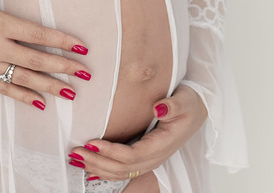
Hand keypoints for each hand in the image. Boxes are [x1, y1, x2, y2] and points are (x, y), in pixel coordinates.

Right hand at [0, 0, 91, 109]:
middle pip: (37, 60)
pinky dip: (24, 97)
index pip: (39, 35)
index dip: (62, 41)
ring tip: (72, 92)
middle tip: (86, 73)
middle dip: (64, 67)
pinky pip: (5, 90)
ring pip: (25, 79)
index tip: (82, 47)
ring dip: (51, 86)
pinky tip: (41, 103)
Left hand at [68, 85, 207, 181]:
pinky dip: (104, 171)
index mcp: (162, 145)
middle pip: (122, 168)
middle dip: (97, 162)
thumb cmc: (189, 103)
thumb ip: (172, 105)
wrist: (197, 109)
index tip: (92, 142)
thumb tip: (158, 108)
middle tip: (76, 152)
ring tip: (77, 159)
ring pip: (120, 173)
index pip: (132, 155)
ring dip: (97, 168)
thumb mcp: (184, 100)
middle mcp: (155, 157)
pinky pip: (123, 171)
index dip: (111, 151)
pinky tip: (90, 169)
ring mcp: (150, 159)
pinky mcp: (145, 157)